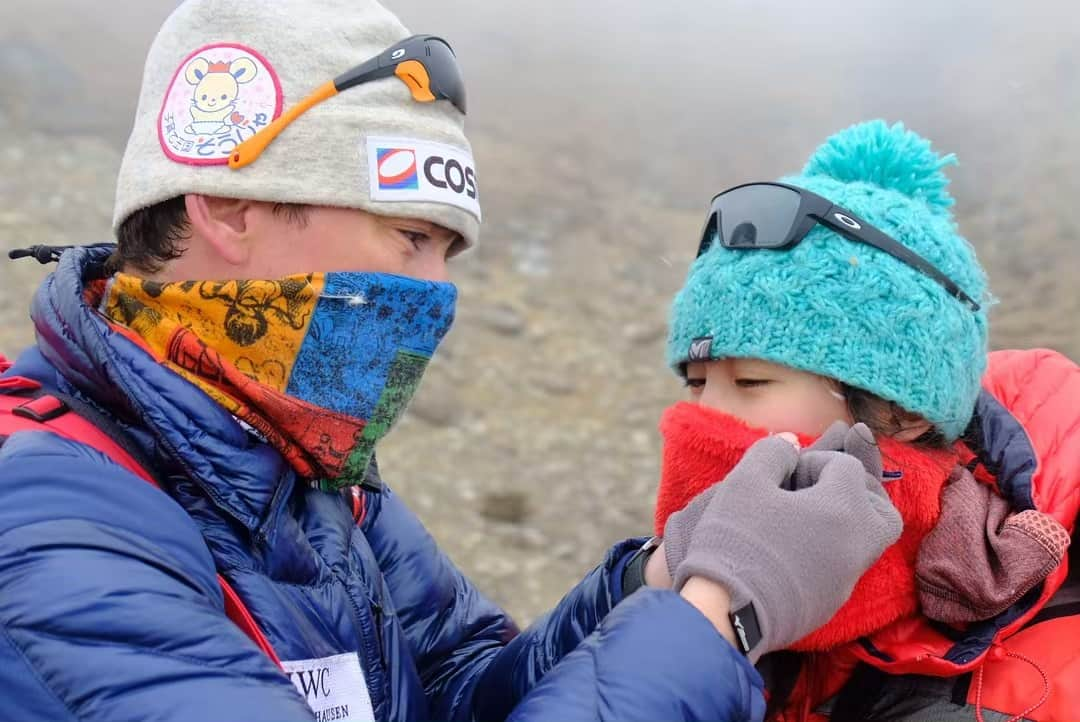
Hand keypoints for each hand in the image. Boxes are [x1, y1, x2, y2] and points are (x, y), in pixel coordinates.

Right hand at [672, 432, 901, 660]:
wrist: (725, 610)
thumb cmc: (737, 537)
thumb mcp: (745, 480)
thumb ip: (773, 452)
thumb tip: (791, 443)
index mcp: (843, 508)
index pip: (847, 467)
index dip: (815, 461)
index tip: (787, 472)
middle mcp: (857, 544)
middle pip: (881, 507)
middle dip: (855, 490)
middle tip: (819, 490)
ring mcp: (847, 578)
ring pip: (868, 541)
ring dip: (847, 522)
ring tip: (810, 517)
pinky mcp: (831, 603)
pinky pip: (845, 568)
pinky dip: (831, 551)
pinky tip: (797, 549)